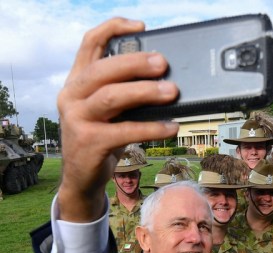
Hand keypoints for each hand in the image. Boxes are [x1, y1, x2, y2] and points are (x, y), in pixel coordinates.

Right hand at [56, 17, 178, 221]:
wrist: (83, 178)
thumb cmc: (103, 138)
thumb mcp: (109, 112)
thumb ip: (125, 93)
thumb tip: (167, 81)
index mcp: (77, 81)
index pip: (90, 44)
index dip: (114, 29)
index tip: (141, 26)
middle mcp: (71, 95)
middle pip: (103, 69)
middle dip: (135, 63)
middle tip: (163, 63)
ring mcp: (76, 119)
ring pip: (112, 97)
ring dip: (145, 92)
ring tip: (172, 91)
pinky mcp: (89, 142)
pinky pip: (125, 131)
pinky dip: (152, 128)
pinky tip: (171, 127)